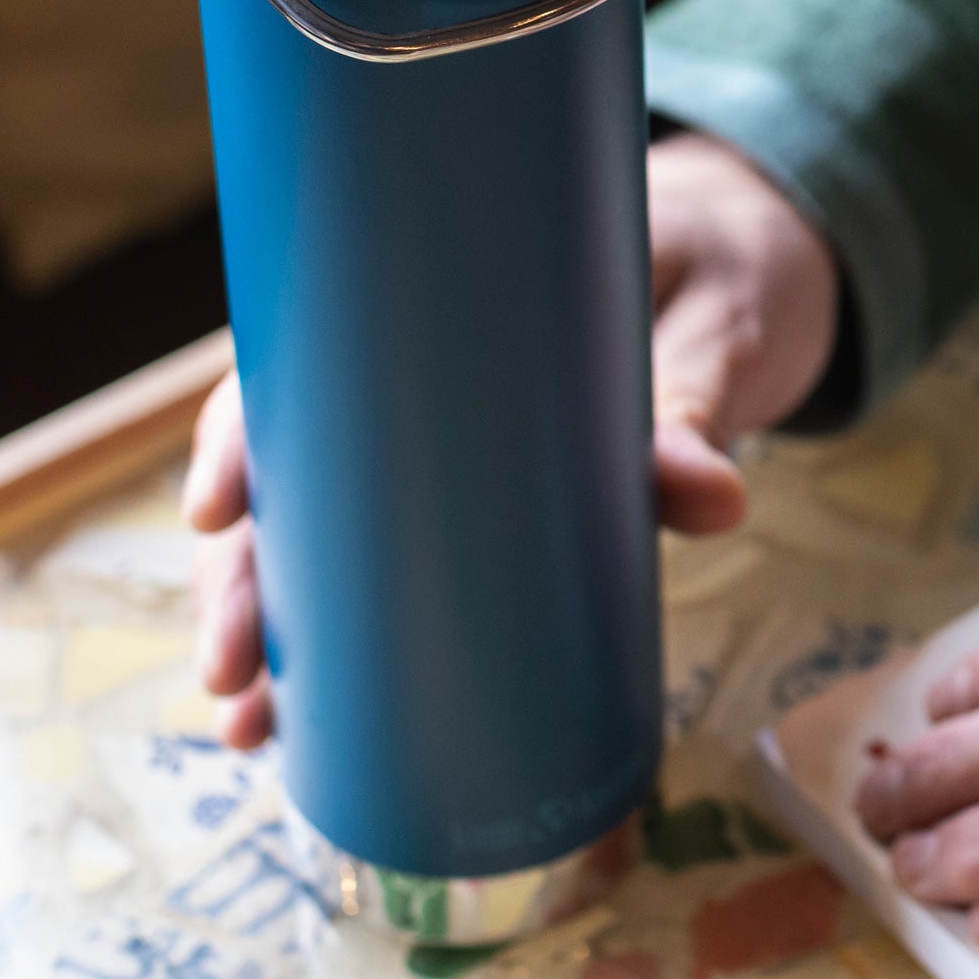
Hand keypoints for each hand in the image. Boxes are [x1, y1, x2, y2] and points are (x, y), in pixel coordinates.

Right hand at [186, 131, 839, 746]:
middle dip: (247, 574)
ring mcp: (458, 442)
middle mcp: (425, 370)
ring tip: (253, 726)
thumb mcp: (711, 324)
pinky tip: (320, 718)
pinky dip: (367, 637)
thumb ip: (697, 405)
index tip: (213, 510)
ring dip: (283, 626)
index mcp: (446, 289)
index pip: (305, 355)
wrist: (766, 252)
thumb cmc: (720, 259)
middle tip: (230, 674)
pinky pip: (416, 563)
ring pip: (333, 530)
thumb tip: (714, 502)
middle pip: (296, 466)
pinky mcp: (506, 499)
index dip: (245, 431)